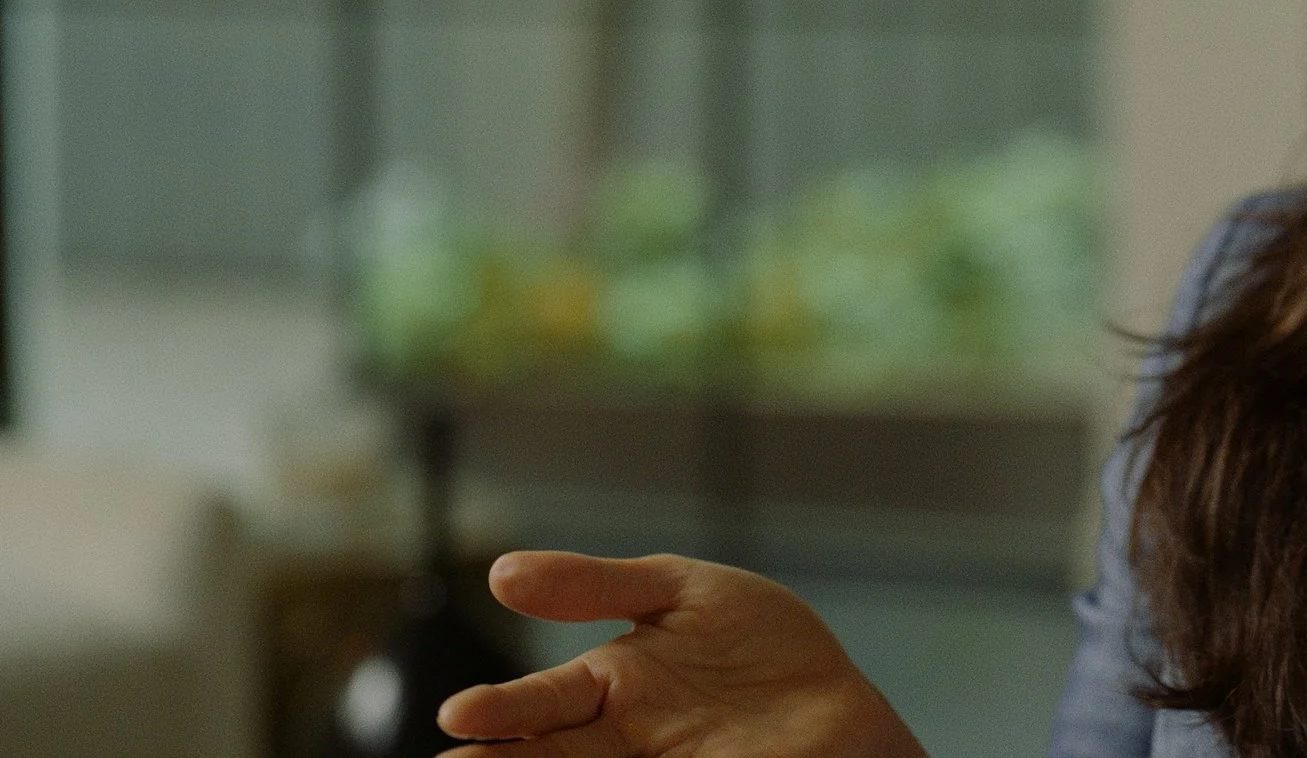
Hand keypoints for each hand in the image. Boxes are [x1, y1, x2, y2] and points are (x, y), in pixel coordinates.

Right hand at [434, 551, 925, 757]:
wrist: (842, 703)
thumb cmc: (763, 649)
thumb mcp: (682, 591)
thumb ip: (598, 585)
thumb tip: (502, 573)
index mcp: (611, 686)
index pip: (540, 703)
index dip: (502, 710)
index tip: (460, 714)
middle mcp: (623, 739)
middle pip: (549, 755)